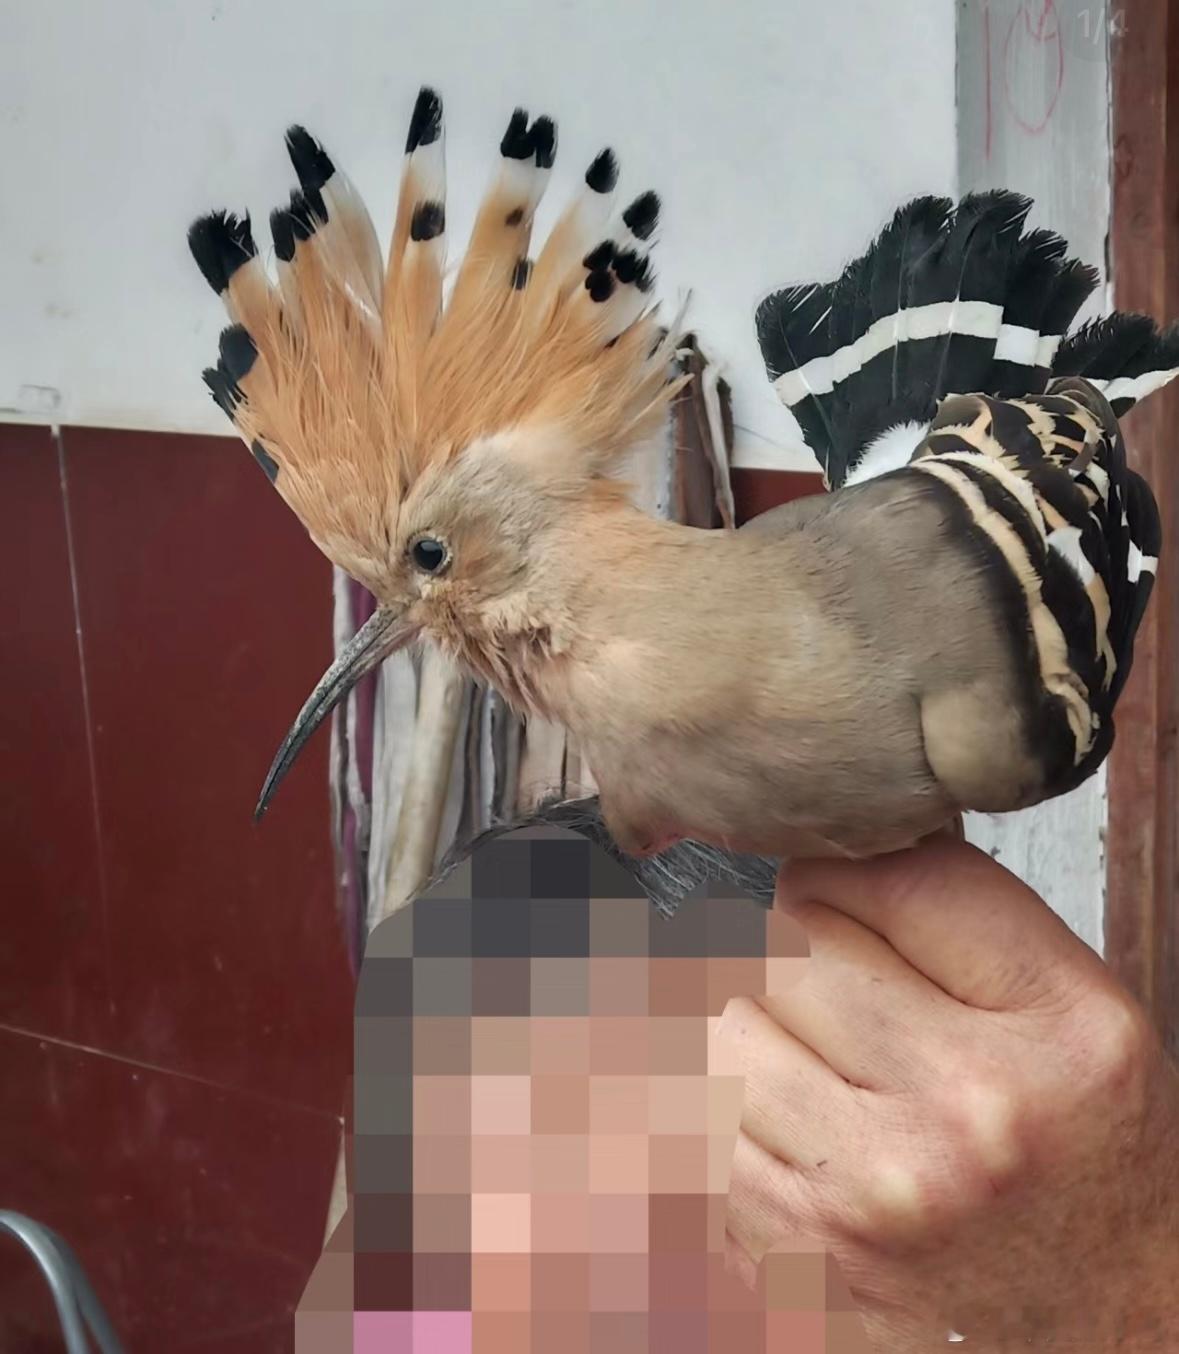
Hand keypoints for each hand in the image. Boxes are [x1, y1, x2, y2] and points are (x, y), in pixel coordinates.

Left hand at [718, 837, 1178, 1352]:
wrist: (1096, 1335)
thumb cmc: (1080, 1162)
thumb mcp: (1077, 1019)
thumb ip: (964, 917)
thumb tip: (826, 841)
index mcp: (1058, 1033)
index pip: (889, 876)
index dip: (841, 871)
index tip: (832, 893)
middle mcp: (965, 1111)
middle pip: (787, 940)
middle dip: (784, 942)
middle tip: (813, 976)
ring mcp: (866, 1191)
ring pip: (717, 1019)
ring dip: (737, 1016)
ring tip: (787, 1043)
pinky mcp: (788, 1249)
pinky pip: (687, 1116)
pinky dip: (705, 1098)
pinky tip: (761, 1112)